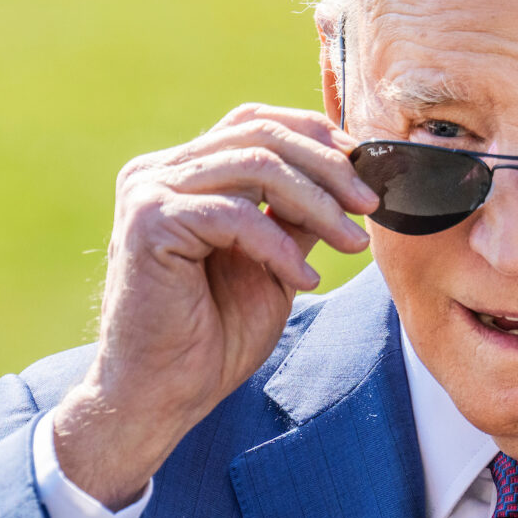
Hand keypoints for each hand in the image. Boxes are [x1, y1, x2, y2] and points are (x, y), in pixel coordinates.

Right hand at [52, 103, 376, 508]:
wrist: (162, 394)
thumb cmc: (213, 336)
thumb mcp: (272, 262)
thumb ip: (295, 216)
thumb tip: (349, 178)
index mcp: (182, 172)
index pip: (255, 123)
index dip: (314, 134)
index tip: (364, 168)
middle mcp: (158, 171)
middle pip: (261, 135)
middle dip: (328, 168)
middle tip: (370, 204)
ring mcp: (148, 192)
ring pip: (256, 167)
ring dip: (317, 204)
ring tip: (351, 242)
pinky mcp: (148, 222)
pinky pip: (235, 214)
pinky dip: (279, 245)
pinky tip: (304, 279)